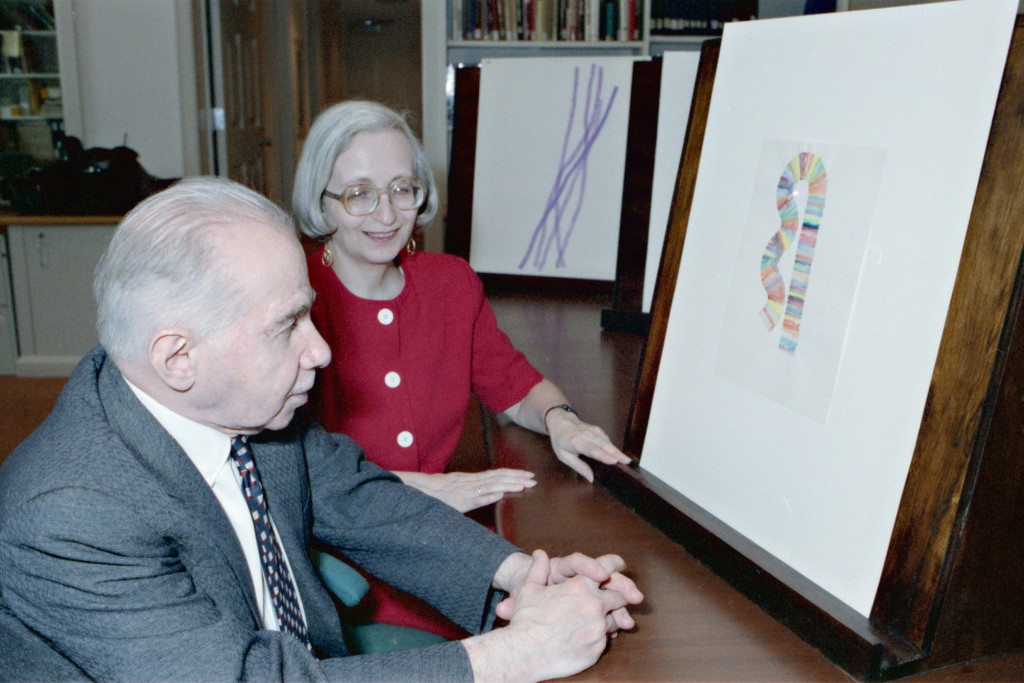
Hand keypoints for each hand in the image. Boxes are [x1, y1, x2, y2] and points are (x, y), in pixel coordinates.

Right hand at [396, 469, 535, 512]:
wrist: (414, 490)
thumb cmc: (433, 493)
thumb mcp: (454, 491)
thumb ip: (471, 493)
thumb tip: (489, 494)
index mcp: (469, 479)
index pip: (496, 474)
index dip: (512, 474)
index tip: (527, 475)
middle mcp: (469, 481)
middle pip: (497, 477)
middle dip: (517, 478)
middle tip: (534, 479)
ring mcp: (464, 490)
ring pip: (490, 485)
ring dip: (508, 484)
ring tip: (524, 484)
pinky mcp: (457, 500)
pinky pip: (474, 497)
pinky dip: (487, 495)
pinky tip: (499, 494)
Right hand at [466, 550, 637, 681]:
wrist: (525, 652)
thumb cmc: (527, 618)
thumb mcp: (529, 587)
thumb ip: (538, 568)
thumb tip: (539, 553)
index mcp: (581, 585)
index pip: (609, 568)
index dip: (615, 565)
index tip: (620, 566)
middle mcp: (595, 605)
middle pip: (619, 597)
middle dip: (617, 597)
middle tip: (613, 599)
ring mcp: (598, 628)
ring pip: (615, 621)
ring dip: (609, 619)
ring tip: (594, 621)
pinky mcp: (597, 649)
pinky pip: (605, 640)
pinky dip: (599, 637)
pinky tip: (586, 637)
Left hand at [545, 408, 631, 481]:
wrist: (560, 421)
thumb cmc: (560, 440)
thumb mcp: (564, 456)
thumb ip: (579, 467)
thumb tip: (591, 478)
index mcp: (575, 442)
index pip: (591, 449)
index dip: (603, 455)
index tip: (613, 461)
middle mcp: (586, 435)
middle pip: (603, 444)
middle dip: (616, 453)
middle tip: (626, 462)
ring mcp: (593, 431)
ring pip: (607, 441)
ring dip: (617, 450)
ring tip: (626, 460)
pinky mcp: (598, 430)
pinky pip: (607, 439)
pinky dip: (613, 446)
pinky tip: (618, 453)